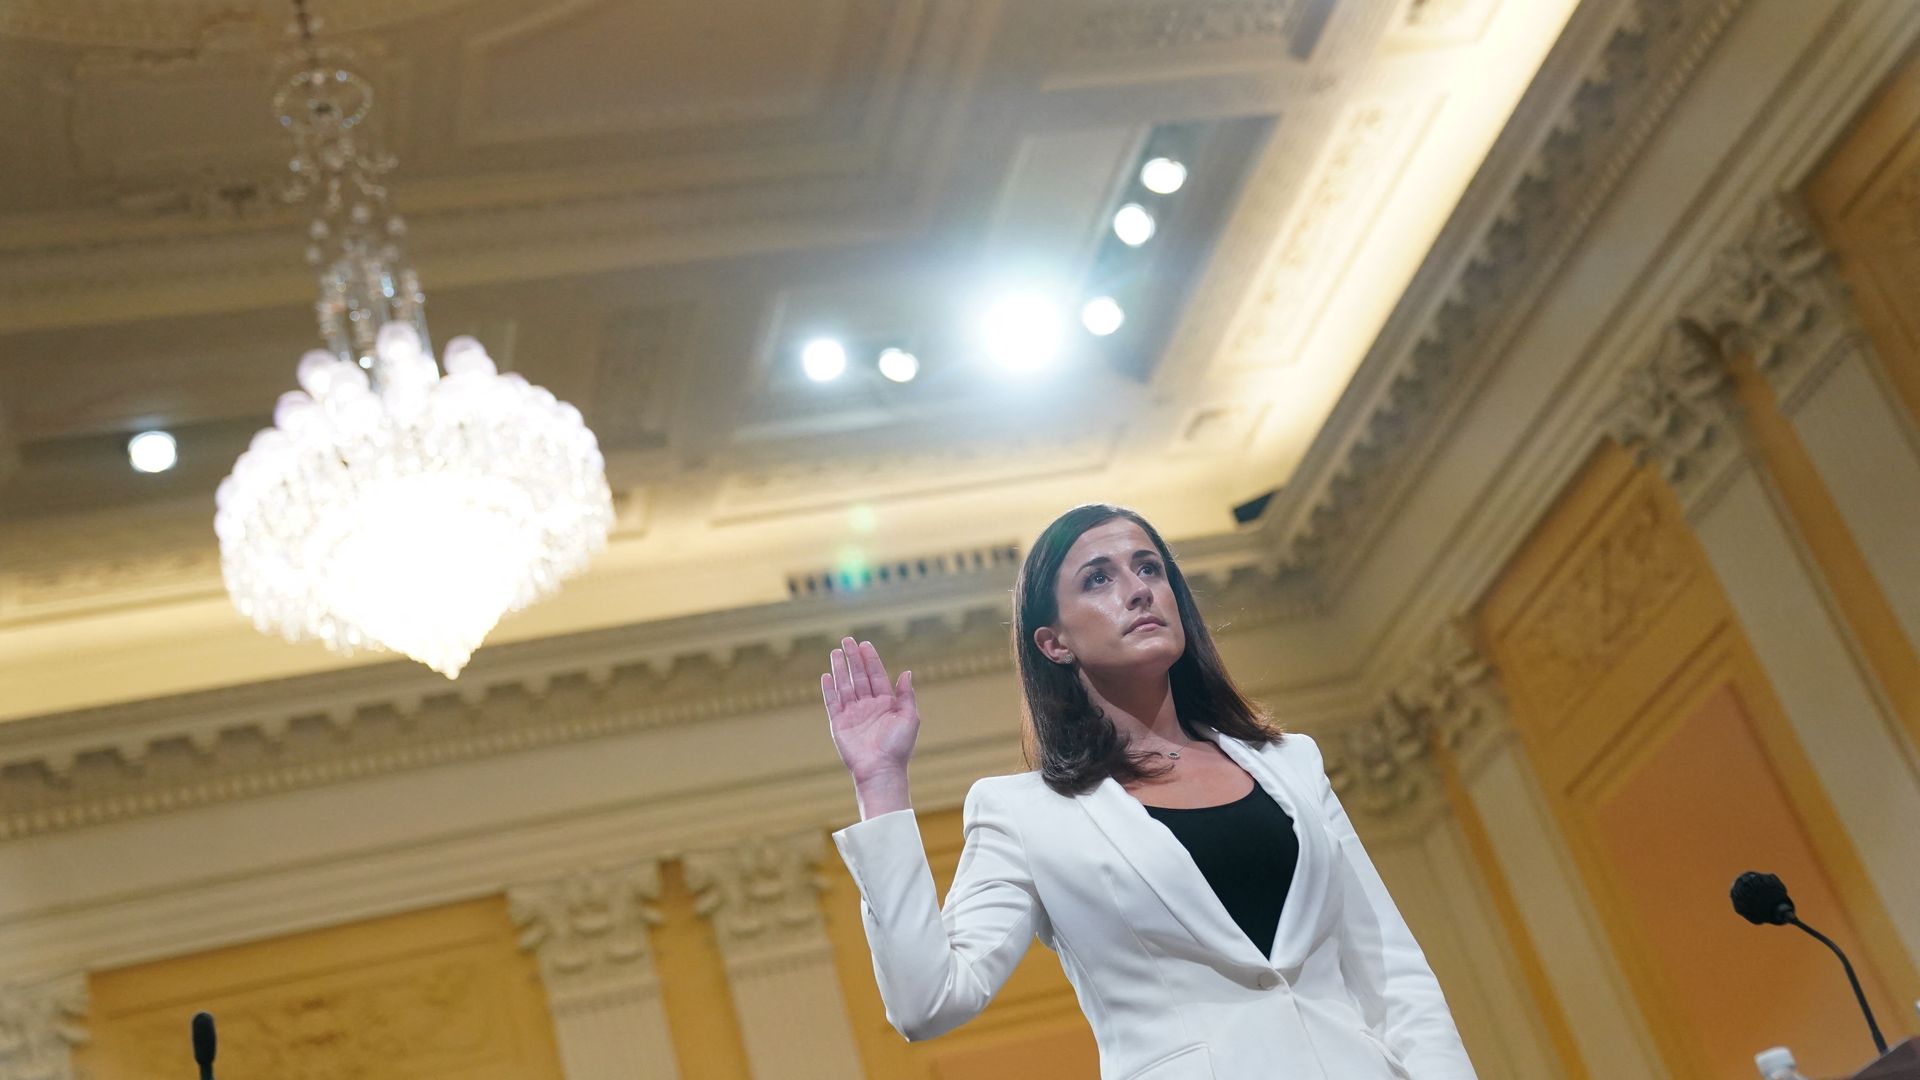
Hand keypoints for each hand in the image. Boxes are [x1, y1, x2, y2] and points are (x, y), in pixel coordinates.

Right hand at [822, 637, 918, 814]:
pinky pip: (832, 702)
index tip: (865, 644)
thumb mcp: (910, 718)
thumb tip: (906, 672)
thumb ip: (906, 695)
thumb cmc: (899, 747)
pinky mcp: (839, 723)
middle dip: (853, 658)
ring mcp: (853, 714)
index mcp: (886, 703)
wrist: (881, 770)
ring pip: (844, 685)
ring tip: (835, 651)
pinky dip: (828, 689)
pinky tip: (826, 675)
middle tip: (847, 640)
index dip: (870, 659)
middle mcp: (868, 706)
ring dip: (839, 668)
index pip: (876, 675)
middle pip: (858, 676)